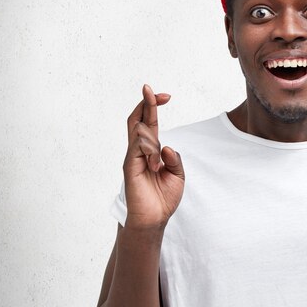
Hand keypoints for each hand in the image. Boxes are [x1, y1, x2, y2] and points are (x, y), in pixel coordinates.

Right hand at [123, 84, 184, 229]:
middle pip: (138, 119)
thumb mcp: (178, 174)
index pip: (150, 121)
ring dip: (154, 142)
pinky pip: (137, 148)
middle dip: (146, 102)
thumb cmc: (164, 198)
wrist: (154, 218)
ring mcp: (132, 157)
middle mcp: (139, 150)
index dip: (154, 105)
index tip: (166, 95)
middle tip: (151, 88)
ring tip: (159, 166)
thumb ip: (175, 158)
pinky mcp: (129, 166)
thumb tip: (167, 147)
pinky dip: (150, 152)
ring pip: (139, 132)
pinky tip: (156, 166)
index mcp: (151, 150)